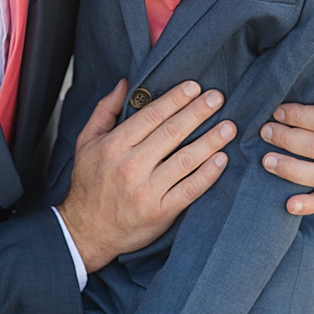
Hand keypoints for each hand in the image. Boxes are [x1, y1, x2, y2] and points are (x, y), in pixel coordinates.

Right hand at [59, 79, 234, 272]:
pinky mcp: (161, 211)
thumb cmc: (89, 183)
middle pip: (171, 133)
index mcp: (112, 146)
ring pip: (185, 160)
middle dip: (197, 112)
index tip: (193, 87)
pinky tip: (222, 159)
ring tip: (228, 127)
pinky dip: (208, 174)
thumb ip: (104, 111)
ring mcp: (147, 190)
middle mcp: (130, 166)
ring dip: (210, 141)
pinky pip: (190, 189)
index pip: (150, 116)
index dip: (174, 99)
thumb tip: (126, 84)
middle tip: (217, 97)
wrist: (87, 230)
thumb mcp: (86, 143)